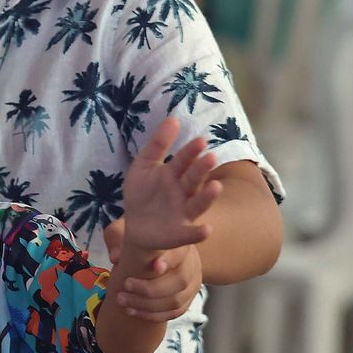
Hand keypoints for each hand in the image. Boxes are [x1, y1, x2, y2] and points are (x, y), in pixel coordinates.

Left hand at [103, 218, 202, 320]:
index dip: (169, 260)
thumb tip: (116, 257)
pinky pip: (174, 312)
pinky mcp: (188, 297)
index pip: (180, 253)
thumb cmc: (142, 234)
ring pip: (175, 300)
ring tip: (123, 301)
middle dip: (150, 288)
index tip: (155, 266)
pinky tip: (133, 311)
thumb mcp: (128, 227)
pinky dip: (153, 315)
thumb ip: (120, 235)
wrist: (159, 245)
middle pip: (180, 281)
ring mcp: (192, 282)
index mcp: (180, 242)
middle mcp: (192, 263)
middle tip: (125, 285)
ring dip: (147, 305)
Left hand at [120, 117, 220, 253]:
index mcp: (173, 174)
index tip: (200, 140)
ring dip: (207, 196)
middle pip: (193, 179)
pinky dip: (199, 232)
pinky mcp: (179, 233)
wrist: (136, 226)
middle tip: (210, 157)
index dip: (191, 151)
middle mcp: (183, 192)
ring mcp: (183, 212)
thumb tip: (173, 118)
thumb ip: (157, 145)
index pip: (184, 160)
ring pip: (197, 203)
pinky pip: (191, 233)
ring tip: (216, 186)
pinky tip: (207, 229)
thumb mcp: (143, 167)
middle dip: (201, 169)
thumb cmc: (143, 193)